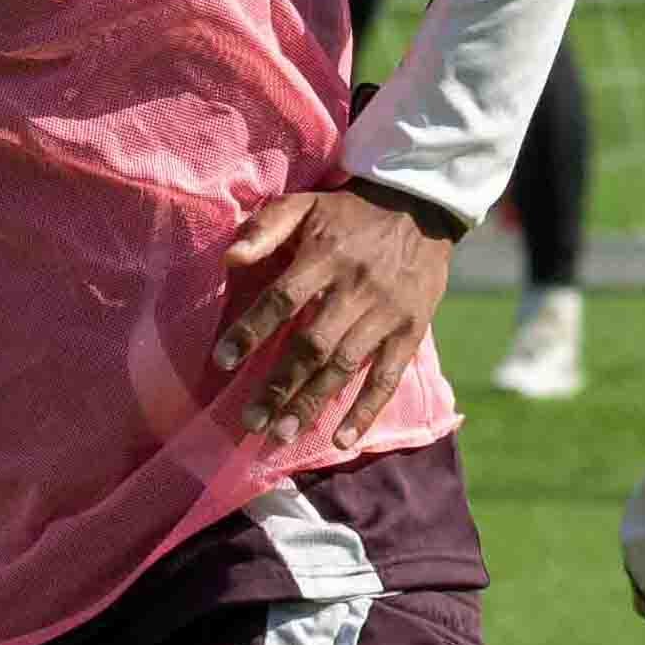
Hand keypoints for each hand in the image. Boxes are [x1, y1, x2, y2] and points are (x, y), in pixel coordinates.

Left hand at [208, 183, 446, 440]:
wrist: (422, 207)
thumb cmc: (350, 212)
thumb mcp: (306, 203)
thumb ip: (266, 227)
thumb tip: (229, 258)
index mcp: (326, 256)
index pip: (282, 299)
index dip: (251, 330)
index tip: (222, 360)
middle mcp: (356, 288)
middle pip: (312, 344)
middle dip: (279, 386)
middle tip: (250, 422)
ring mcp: (386, 313)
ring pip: (344, 366)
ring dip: (312, 403)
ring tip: (280, 435)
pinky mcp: (411, 331)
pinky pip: (387, 377)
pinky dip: (365, 411)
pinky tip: (342, 441)